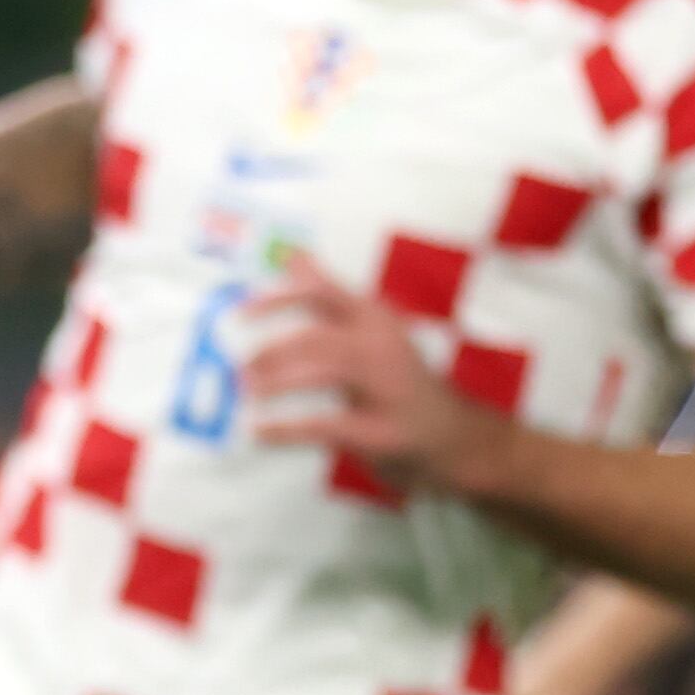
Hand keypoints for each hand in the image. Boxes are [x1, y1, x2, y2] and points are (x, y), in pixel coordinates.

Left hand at [243, 253, 497, 493]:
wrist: (455, 437)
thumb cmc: (399, 382)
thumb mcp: (370, 331)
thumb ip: (330, 297)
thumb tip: (294, 257)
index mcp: (375, 319)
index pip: (323, 293)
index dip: (277, 299)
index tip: (240, 312)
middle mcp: (382, 347)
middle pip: (317, 336)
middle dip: (271, 351)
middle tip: (239, 368)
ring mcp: (386, 389)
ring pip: (323, 373)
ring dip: (277, 382)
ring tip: (247, 393)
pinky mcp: (382, 432)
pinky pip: (326, 425)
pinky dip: (286, 429)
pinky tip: (260, 432)